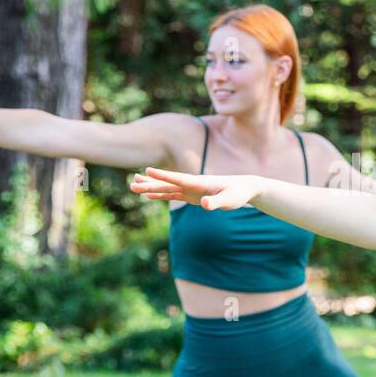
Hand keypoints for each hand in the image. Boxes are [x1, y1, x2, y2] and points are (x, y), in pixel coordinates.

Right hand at [130, 168, 263, 210]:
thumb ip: (216, 203)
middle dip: (149, 183)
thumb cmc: (238, 193)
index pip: (177, 179)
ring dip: (150, 187)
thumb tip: (204, 205)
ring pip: (167, 188)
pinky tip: (149, 195)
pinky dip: (160, 194)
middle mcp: (192, 184)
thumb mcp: (229, 200)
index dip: (163, 176)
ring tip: (133, 186)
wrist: (244, 188)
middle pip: (167, 183)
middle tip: (131, 183)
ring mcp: (190, 189)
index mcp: (199, 183)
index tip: (147, 171)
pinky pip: (172, 194)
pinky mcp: (192, 195)